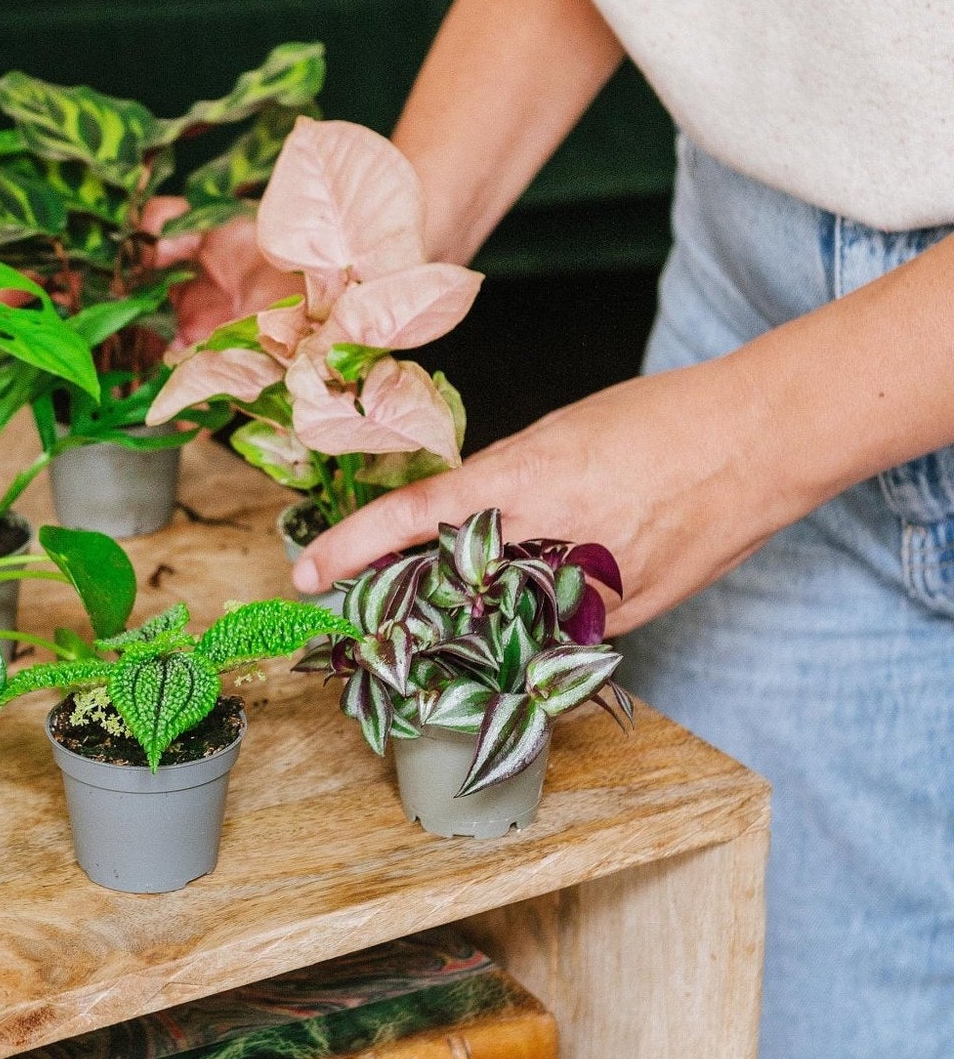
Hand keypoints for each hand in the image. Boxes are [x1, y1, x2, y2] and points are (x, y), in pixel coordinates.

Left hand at [292, 352, 786, 632]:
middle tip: (367, 609)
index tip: (306, 575)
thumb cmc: (655, 423)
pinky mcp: (619, 621)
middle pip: (443, 591)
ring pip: (497, 625)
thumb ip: (501, 484)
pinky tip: (537, 604)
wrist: (752, 444)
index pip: (412, 520)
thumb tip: (455, 520)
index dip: (351, 551)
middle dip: (401, 605)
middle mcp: (542, 541)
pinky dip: (534, 623)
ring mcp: (582, 590)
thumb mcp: (554, 437)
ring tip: (464, 605)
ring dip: (468, 621)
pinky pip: (554, 635)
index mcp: (519, 481)